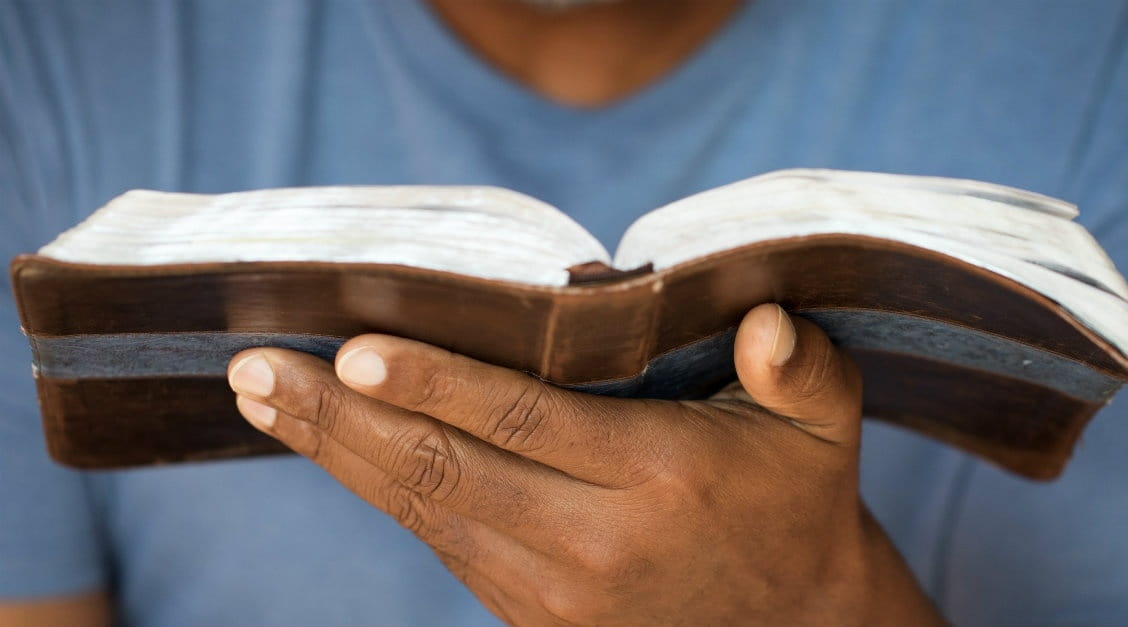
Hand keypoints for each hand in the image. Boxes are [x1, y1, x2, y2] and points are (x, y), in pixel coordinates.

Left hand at [227, 304, 943, 625]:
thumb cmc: (794, 502)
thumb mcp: (821, 427)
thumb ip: (800, 368)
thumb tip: (763, 322)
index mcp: (658, 482)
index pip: (526, 423)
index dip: (437, 383)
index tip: (354, 347)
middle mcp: (593, 543)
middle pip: (443, 473)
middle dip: (340, 419)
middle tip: (256, 366)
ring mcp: (551, 591)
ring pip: (423, 513)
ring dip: (336, 454)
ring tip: (263, 397)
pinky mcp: (528, 614)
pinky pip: (439, 542)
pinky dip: (379, 488)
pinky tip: (334, 446)